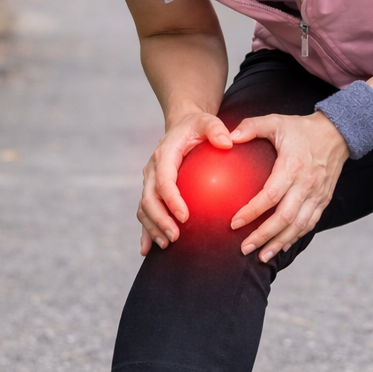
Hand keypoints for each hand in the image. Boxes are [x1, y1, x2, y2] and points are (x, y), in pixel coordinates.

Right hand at [138, 111, 233, 254]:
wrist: (181, 126)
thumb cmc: (197, 126)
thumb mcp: (207, 121)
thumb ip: (216, 129)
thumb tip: (228, 143)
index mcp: (164, 154)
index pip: (164, 180)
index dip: (171, 200)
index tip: (185, 216)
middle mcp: (152, 169)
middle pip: (149, 199)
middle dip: (160, 220)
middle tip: (175, 236)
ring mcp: (149, 181)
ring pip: (144, 208)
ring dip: (153, 228)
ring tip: (167, 243)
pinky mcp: (151, 190)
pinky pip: (145, 212)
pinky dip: (145, 231)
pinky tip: (149, 250)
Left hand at [228, 112, 349, 261]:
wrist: (338, 133)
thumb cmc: (302, 128)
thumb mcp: (276, 121)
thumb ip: (251, 126)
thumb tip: (228, 137)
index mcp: (293, 166)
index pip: (270, 195)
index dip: (252, 212)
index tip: (234, 223)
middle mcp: (306, 184)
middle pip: (284, 217)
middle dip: (263, 236)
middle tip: (244, 248)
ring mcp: (317, 194)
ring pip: (298, 226)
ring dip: (279, 242)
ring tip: (262, 256)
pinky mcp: (323, 200)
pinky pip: (310, 224)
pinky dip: (295, 237)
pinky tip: (281, 246)